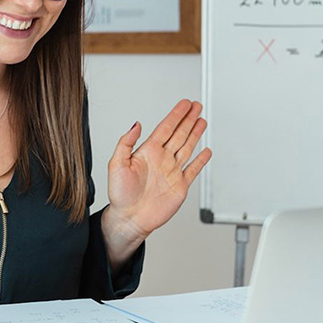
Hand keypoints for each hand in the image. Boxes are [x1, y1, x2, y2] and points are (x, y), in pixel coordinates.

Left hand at [104, 100, 211, 256]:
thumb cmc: (120, 194)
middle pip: (179, 134)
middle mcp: (161, 159)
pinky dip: (201, 161)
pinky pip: (193, 170)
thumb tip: (136, 124)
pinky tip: (205, 151)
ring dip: (195, 134)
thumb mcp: (116, 164)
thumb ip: (126, 142)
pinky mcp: (180, 186)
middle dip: (188, 119)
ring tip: (201, 121)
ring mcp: (172, 172)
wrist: (129, 219)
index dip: (176, 115)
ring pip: (187, 147)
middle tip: (196, 106)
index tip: (184, 104)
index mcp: (148, 152)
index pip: (165, 128)